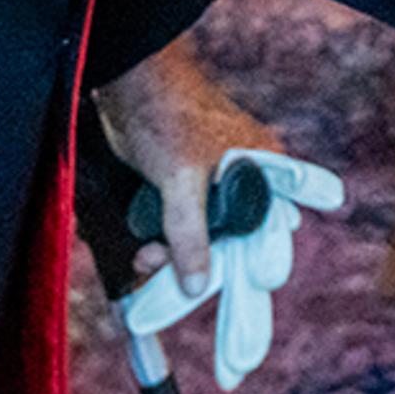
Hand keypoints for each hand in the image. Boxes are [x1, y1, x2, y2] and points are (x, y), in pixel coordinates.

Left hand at [91, 26, 286, 297]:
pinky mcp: (184, 186)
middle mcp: (247, 180)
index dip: (251, 271)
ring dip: (174, 255)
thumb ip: (191, 236)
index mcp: (266, 171)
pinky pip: (181, 227)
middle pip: (234, 243)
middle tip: (175, 286)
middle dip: (201, 265)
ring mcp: (214, 185)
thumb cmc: (167, 116)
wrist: (128, 83)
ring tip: (146, 257)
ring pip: (203, 239)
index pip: (267, 236)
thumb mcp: (181, 181)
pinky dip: (163, 241)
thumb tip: (195, 287)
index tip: (236, 310)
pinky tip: (145, 248)